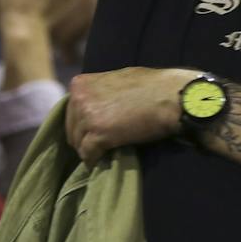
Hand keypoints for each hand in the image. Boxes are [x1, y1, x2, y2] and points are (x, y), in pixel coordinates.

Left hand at [65, 66, 189, 164]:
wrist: (169, 96)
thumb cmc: (149, 86)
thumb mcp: (115, 80)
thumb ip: (98, 92)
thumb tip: (94, 106)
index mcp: (80, 84)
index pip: (71, 111)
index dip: (82, 124)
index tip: (93, 132)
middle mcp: (79, 98)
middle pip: (72, 129)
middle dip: (84, 139)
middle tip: (100, 146)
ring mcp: (87, 116)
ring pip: (78, 144)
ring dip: (90, 150)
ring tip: (105, 153)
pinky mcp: (98, 134)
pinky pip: (88, 154)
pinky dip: (95, 160)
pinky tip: (104, 161)